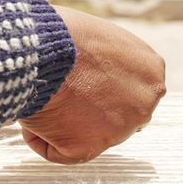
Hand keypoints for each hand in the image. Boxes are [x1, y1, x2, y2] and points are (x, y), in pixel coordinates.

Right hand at [19, 6, 165, 163]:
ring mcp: (119, 129)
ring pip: (85, 135)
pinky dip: (39, 137)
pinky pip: (57, 151)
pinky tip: (31, 111)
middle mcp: (144, 103)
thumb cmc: (61, 31)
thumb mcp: (99, 36)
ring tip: (41, 95)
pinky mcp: (86, 148)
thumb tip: (87, 73)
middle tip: (60, 91)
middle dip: (89, 108)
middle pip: (115, 115)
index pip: (130, 88)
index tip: (79, 78)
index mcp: (151, 69)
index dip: (101, 85)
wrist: (42, 46)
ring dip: (62, 122)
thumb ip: (108, 60)